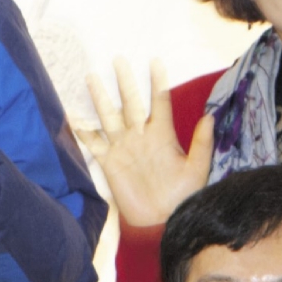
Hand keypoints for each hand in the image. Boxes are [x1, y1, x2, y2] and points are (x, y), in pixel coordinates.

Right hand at [83, 58, 213, 227]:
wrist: (162, 221)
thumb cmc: (183, 197)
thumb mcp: (197, 170)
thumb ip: (202, 144)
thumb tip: (210, 116)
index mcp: (162, 135)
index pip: (160, 101)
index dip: (157, 82)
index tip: (155, 61)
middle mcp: (141, 136)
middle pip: (131, 102)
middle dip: (124, 82)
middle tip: (118, 59)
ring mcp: (123, 147)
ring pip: (109, 116)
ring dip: (101, 98)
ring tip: (91, 77)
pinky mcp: (109, 162)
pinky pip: (93, 143)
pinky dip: (82, 131)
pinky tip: (71, 116)